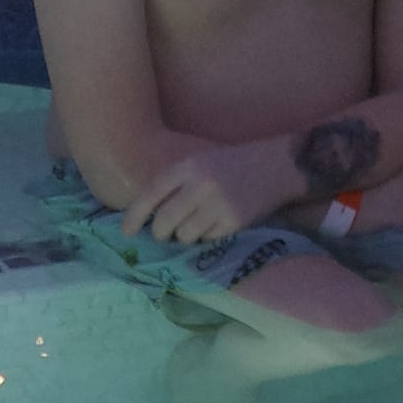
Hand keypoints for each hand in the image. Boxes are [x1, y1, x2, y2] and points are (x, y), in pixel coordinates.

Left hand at [131, 149, 267, 247]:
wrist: (277, 165)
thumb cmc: (232, 164)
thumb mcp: (200, 162)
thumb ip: (175, 183)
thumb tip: (147, 217)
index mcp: (188, 166)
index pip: (151, 194)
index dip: (134, 216)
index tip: (126, 232)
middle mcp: (201, 185)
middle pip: (164, 222)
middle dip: (160, 233)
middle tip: (164, 233)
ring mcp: (219, 204)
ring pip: (184, 236)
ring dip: (185, 236)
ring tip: (198, 223)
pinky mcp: (234, 222)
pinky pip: (207, 241)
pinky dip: (207, 237)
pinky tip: (217, 223)